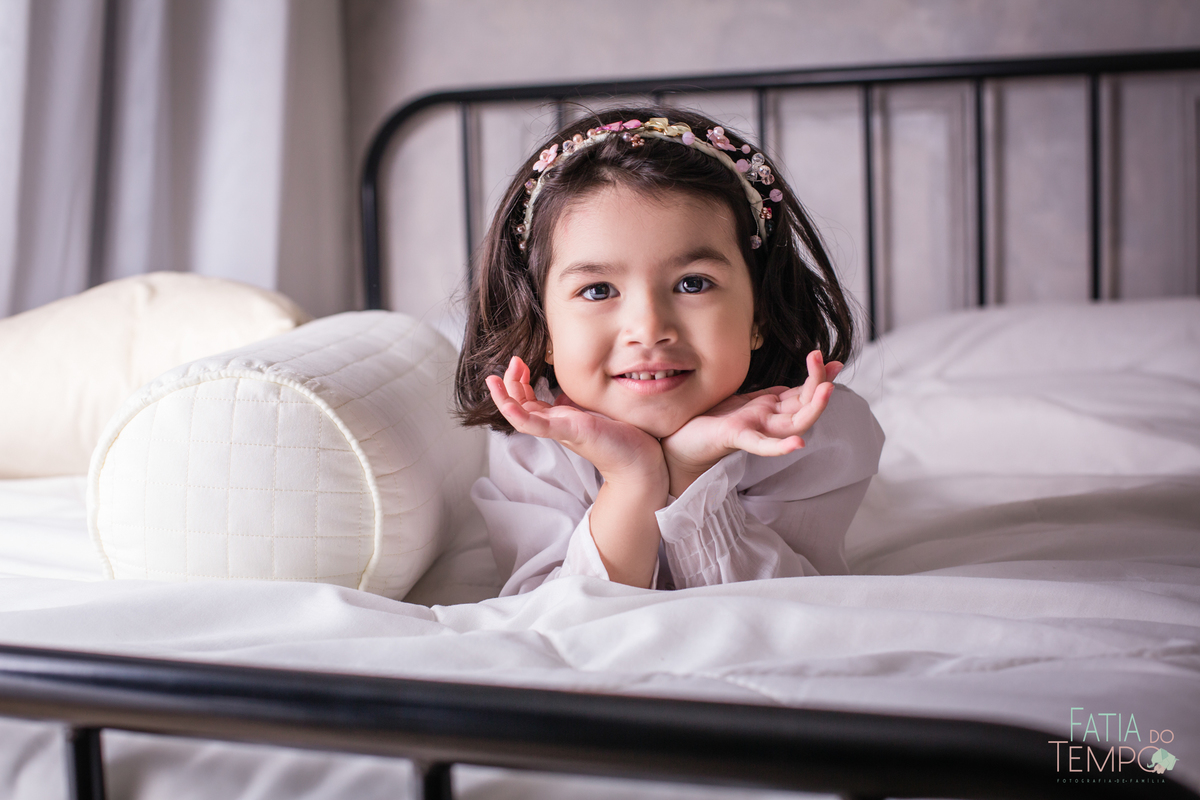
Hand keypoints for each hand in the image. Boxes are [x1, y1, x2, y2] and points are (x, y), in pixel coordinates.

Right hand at [488, 356, 667, 587]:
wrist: (640, 462)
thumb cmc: (622, 437)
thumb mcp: (594, 412)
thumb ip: (575, 405)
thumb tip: (563, 396)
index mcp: (560, 420)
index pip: (528, 401)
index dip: (518, 382)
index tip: (518, 362)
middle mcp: (556, 425)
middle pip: (520, 405)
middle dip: (509, 383)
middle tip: (511, 362)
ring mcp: (561, 430)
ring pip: (521, 417)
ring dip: (504, 400)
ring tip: (494, 381)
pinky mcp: (571, 432)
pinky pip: (538, 427)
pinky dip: (520, 417)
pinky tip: (508, 406)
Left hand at [661, 350, 841, 495]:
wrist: (678, 442)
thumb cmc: (708, 420)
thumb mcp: (743, 399)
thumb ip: (767, 395)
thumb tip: (791, 382)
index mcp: (768, 409)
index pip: (803, 393)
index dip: (821, 378)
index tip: (836, 362)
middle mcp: (766, 421)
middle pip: (804, 405)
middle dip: (820, 383)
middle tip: (830, 362)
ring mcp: (754, 430)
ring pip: (793, 423)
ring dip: (813, 408)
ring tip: (827, 389)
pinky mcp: (735, 438)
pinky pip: (761, 444)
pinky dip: (780, 447)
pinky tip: (797, 445)